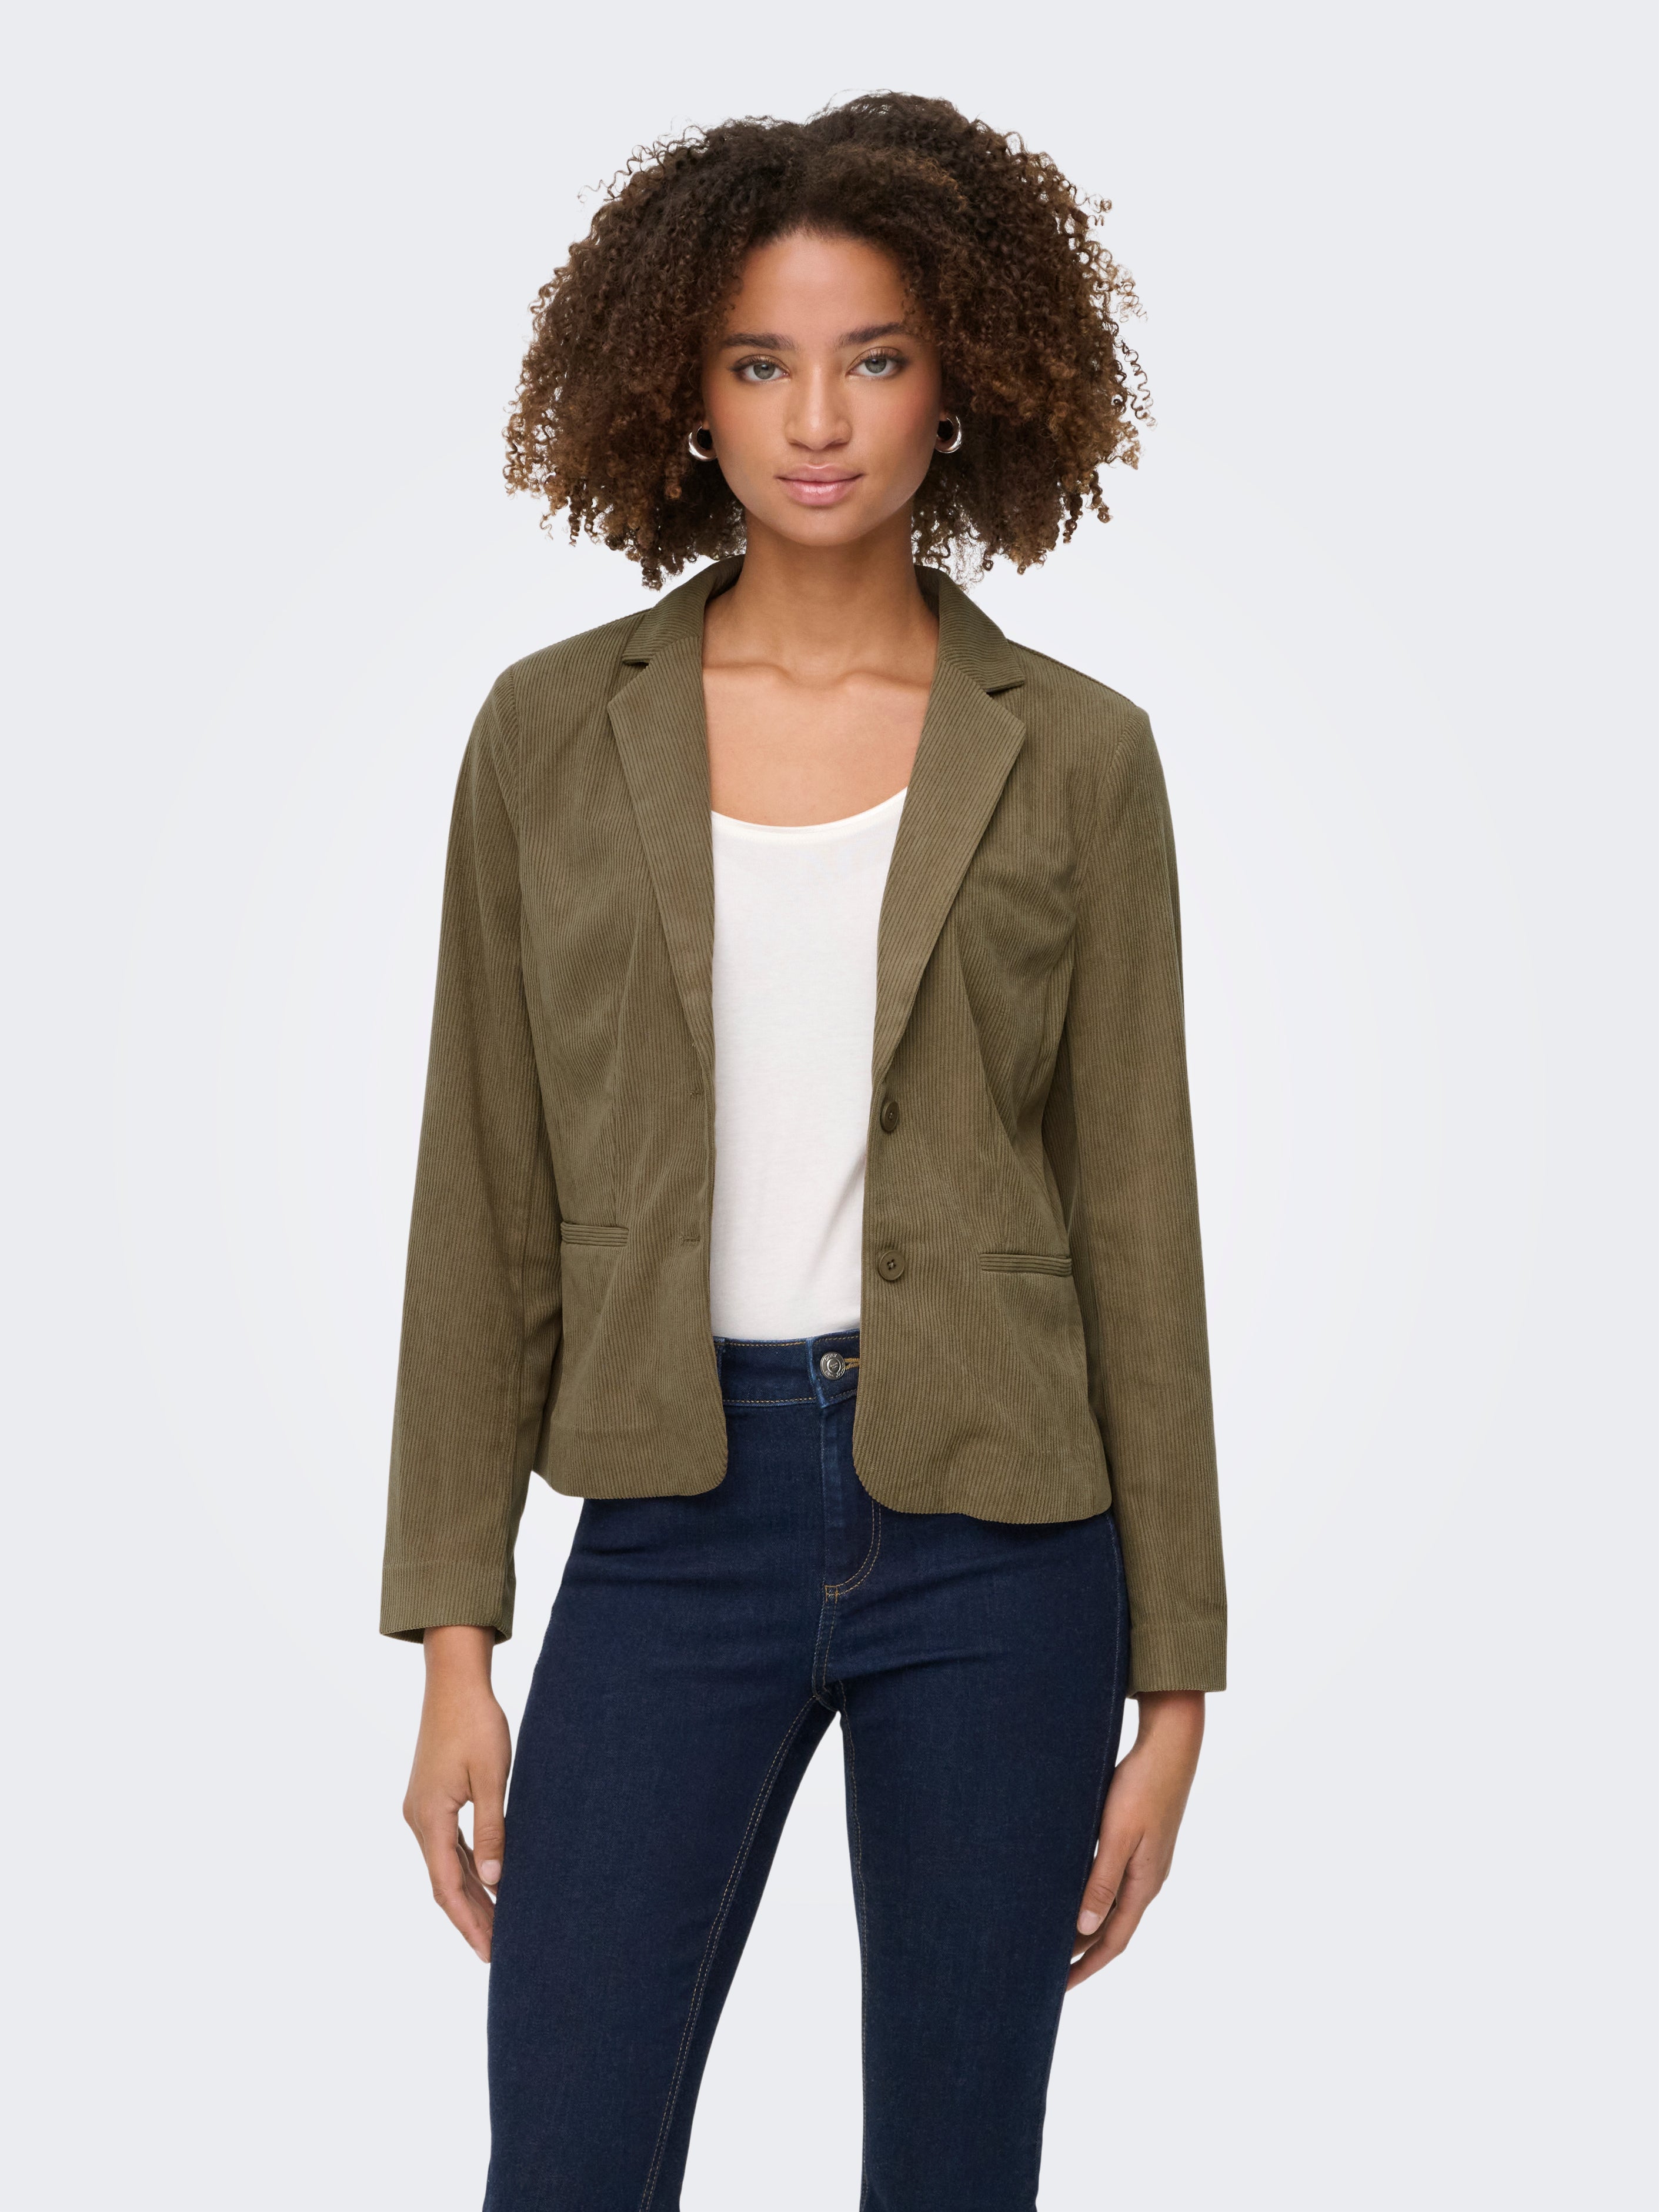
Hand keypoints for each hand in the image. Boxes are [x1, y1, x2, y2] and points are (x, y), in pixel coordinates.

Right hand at [402, 1625, 511, 1961]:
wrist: (454, 1682)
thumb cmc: (476, 1723)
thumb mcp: (491, 1776)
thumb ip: (493, 1829)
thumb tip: (496, 1881)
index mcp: (430, 1818)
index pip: (448, 1886)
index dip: (468, 1923)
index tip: (489, 1952)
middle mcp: (419, 1819)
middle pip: (444, 1883)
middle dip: (470, 1919)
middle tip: (497, 1952)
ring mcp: (423, 1810)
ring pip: (447, 1866)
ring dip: (470, 1895)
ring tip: (498, 1927)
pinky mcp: (431, 1799)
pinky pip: (449, 1845)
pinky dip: (468, 1868)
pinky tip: (489, 1883)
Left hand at [1068, 1690, 1203, 1990]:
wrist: (1170, 1745)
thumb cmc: (1143, 1786)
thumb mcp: (1119, 1835)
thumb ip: (1103, 1881)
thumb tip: (1083, 1928)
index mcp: (1144, 1884)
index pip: (1112, 1942)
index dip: (1086, 1967)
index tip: (1058, 1988)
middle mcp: (1146, 1879)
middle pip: (1111, 1929)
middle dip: (1081, 1952)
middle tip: (1046, 1970)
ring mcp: (1145, 1861)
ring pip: (1110, 1905)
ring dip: (1084, 1924)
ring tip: (1051, 1937)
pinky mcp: (1138, 1841)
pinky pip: (1111, 1881)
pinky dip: (1090, 1895)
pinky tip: (1070, 1890)